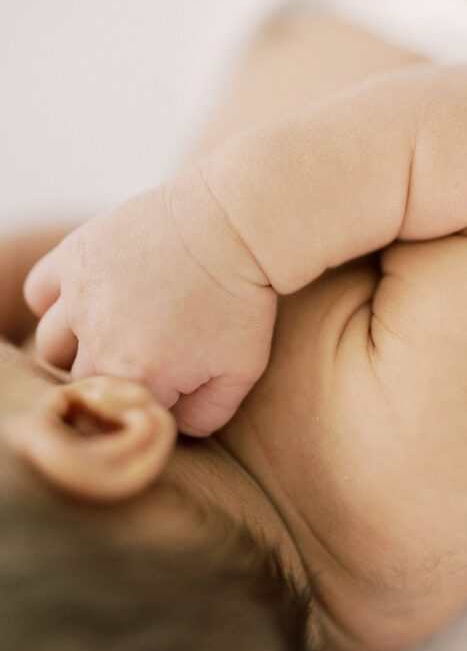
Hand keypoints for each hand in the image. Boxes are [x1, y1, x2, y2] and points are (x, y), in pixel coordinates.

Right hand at [22, 170, 276, 435]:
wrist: (235, 225)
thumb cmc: (243, 300)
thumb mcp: (241, 371)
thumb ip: (205, 416)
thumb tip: (172, 425)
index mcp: (140, 377)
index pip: (119, 414)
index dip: (145, 402)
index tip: (169, 382)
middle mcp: (99, 341)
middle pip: (81, 383)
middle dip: (111, 377)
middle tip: (145, 354)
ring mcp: (80, 297)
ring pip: (51, 346)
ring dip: (77, 346)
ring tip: (116, 330)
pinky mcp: (74, 256)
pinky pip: (39, 293)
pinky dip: (54, 301)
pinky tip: (87, 300)